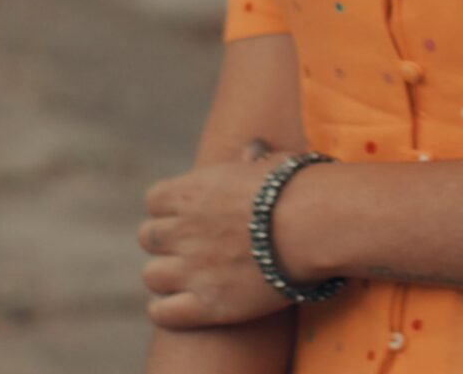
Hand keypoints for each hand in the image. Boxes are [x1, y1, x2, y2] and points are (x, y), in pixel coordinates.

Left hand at [139, 140, 307, 330]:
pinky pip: (162, 313)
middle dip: (165, 241)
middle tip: (189, 246)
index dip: (169, 207)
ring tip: (188, 276)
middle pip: (148, 236)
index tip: (186, 214)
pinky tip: (181, 305)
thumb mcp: (270, 164)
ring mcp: (192, 268)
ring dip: (166, 275)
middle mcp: (185, 228)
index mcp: (194, 190)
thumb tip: (251, 150)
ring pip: (151, 275)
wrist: (314, 224)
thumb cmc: (298, 187)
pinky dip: (166, 310)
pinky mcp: (206, 304)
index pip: (154, 199)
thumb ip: (250, 162)